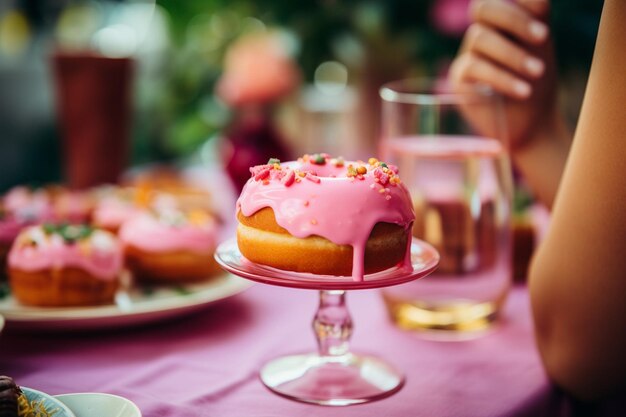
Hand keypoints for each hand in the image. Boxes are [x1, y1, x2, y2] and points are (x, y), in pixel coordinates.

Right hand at [449, 0, 559, 150]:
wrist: (531, 124)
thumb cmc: (538, 83)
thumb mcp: (542, 48)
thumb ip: (538, 18)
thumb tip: (539, 0)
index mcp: (503, 20)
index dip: (522, 4)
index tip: (545, 26)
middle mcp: (483, 32)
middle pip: (483, 8)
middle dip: (515, 19)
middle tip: (543, 37)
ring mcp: (468, 54)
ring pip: (479, 37)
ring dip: (513, 54)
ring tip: (538, 73)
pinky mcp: (459, 79)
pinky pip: (474, 67)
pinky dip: (502, 78)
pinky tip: (523, 91)